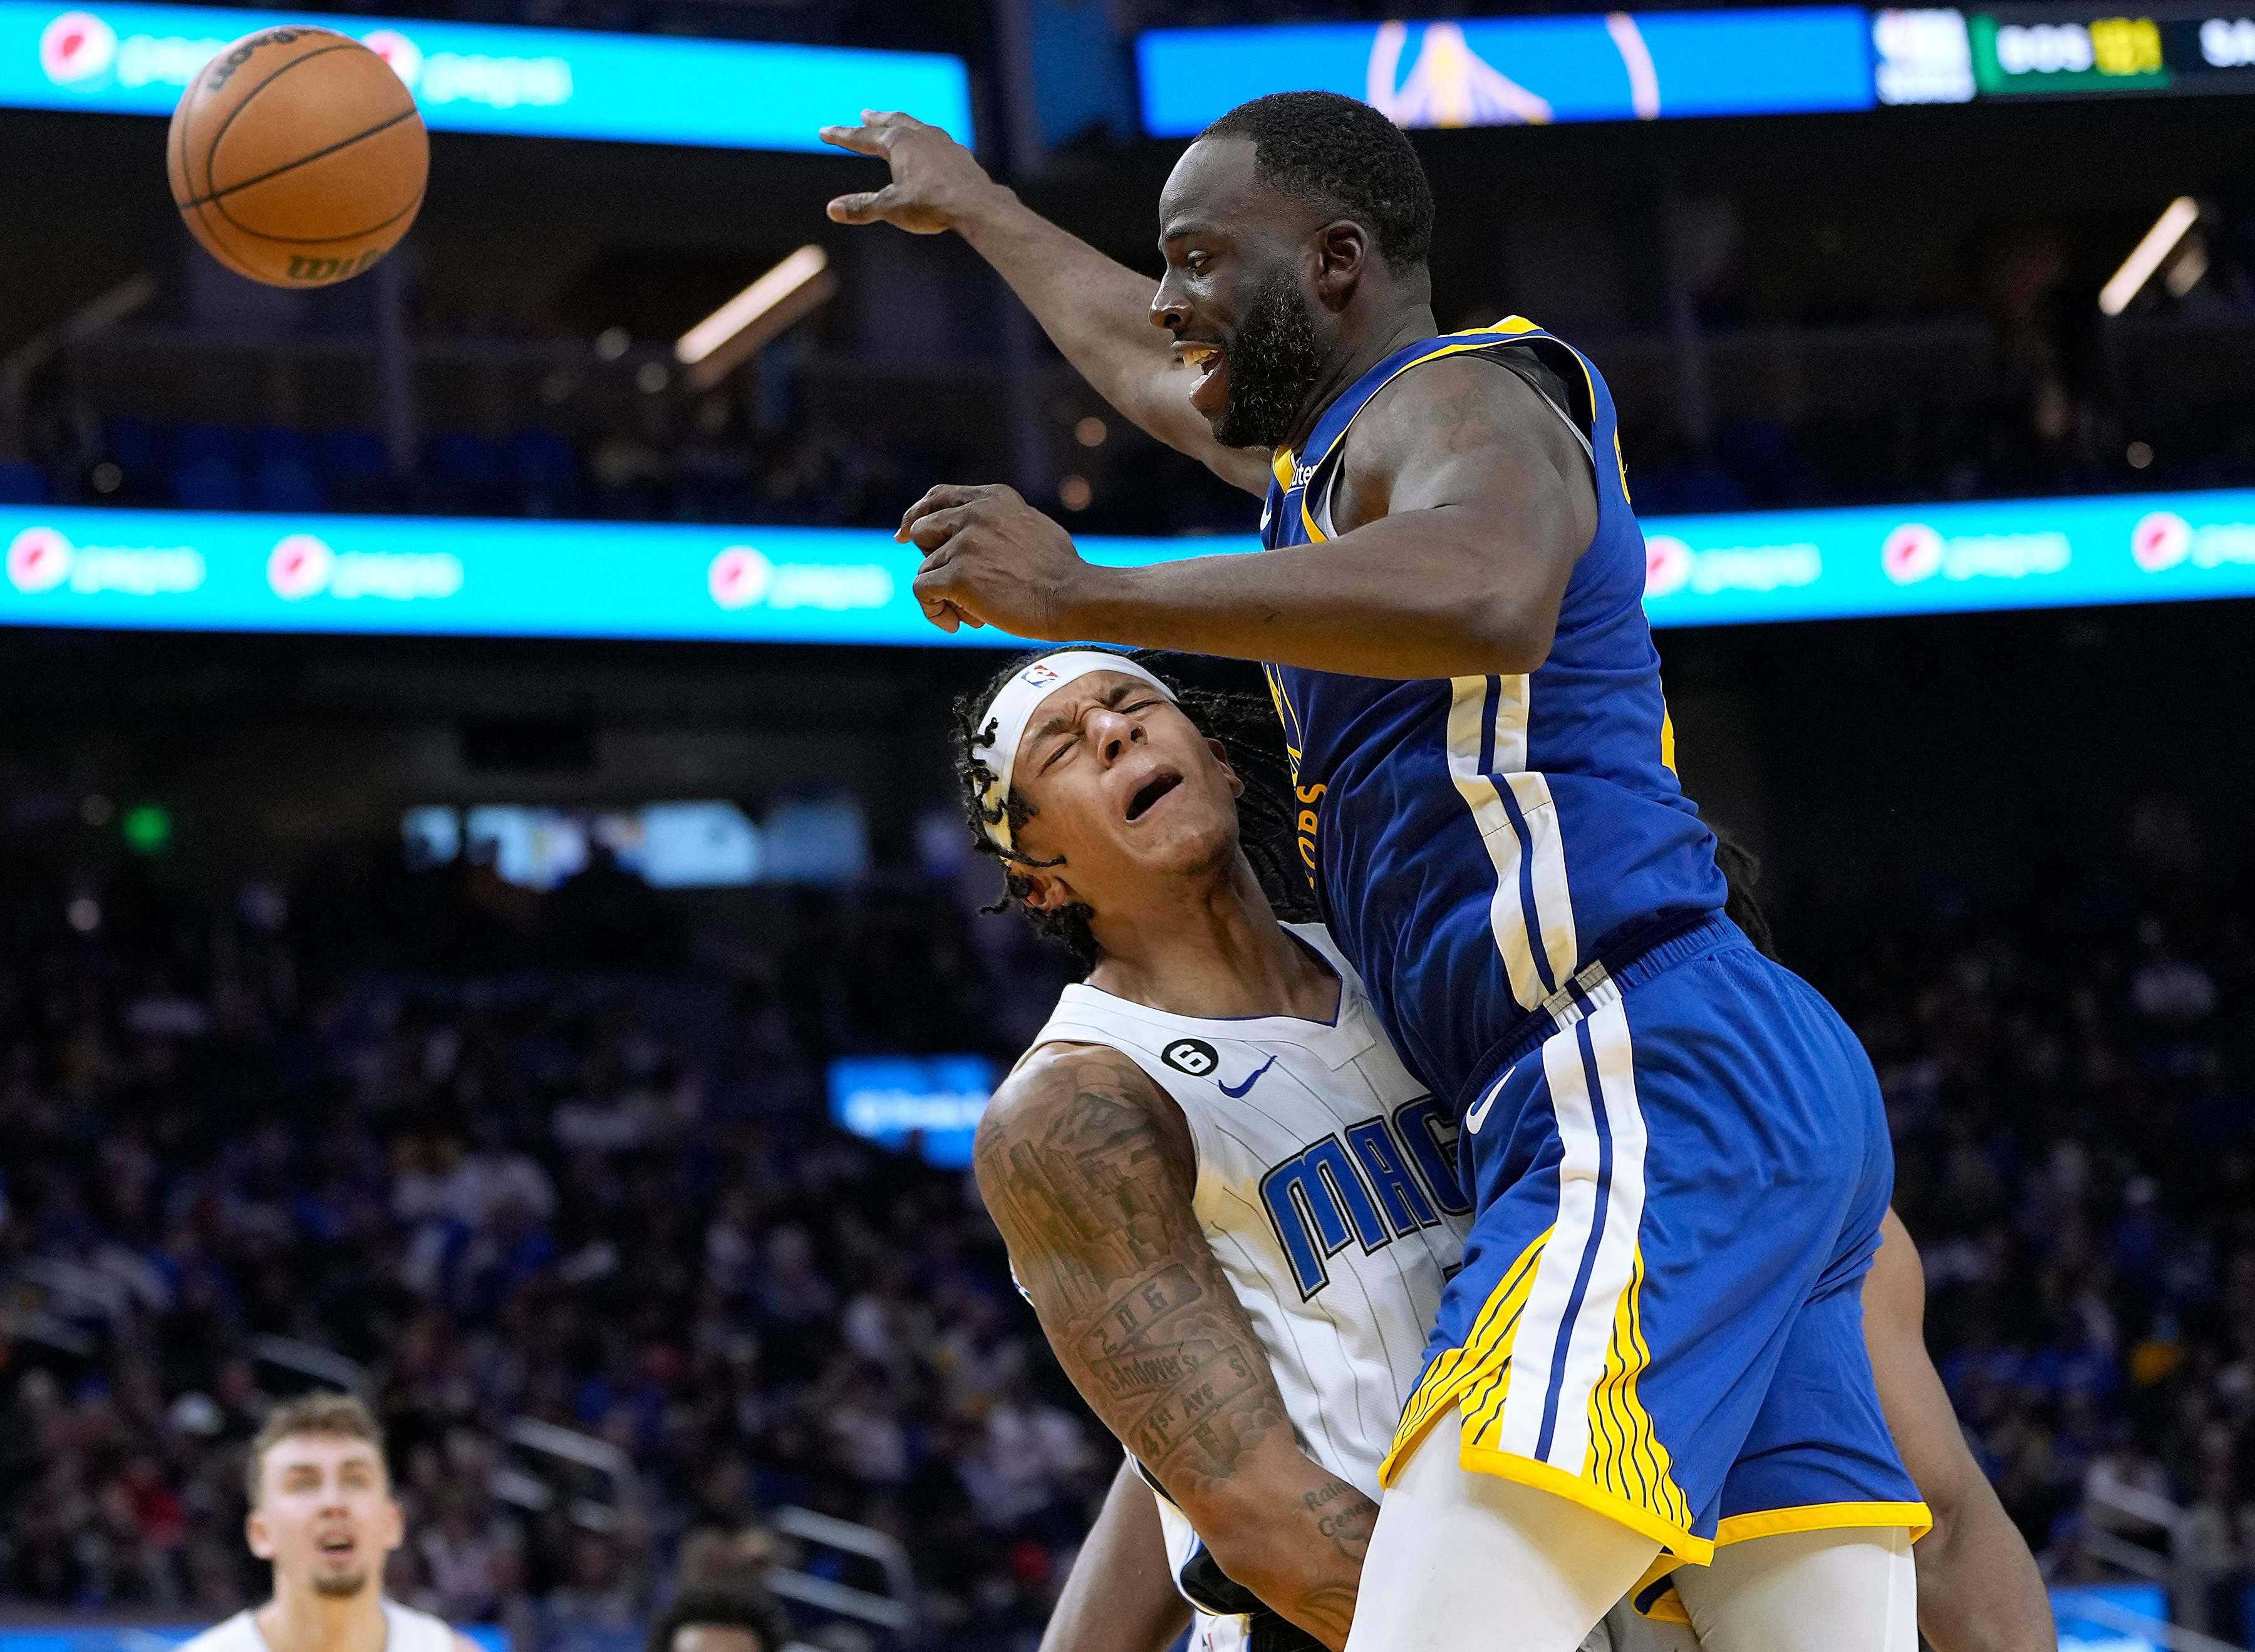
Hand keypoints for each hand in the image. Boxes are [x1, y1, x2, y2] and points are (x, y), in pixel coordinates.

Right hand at [821, 110, 999, 235]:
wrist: (976, 205)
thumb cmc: (931, 204)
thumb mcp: (891, 208)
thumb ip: (862, 207)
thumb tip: (832, 210)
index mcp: (898, 142)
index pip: (862, 138)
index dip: (842, 136)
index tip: (824, 131)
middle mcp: (920, 135)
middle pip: (892, 122)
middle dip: (876, 120)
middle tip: (865, 114)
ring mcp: (943, 142)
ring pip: (917, 126)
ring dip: (904, 124)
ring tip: (899, 124)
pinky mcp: (960, 154)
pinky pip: (938, 141)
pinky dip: (927, 139)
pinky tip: (933, 147)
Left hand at [899, 483, 1099, 638]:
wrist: (1073, 595)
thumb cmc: (1060, 570)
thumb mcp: (1030, 525)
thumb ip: (998, 521)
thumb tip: (972, 531)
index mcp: (992, 498)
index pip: (938, 497)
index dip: (917, 516)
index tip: (904, 535)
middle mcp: (974, 514)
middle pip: (923, 532)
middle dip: (931, 560)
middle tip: (952, 588)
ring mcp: (964, 544)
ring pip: (925, 568)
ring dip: (943, 595)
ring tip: (973, 614)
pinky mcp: (957, 575)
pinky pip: (922, 591)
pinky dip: (932, 610)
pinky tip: (954, 624)